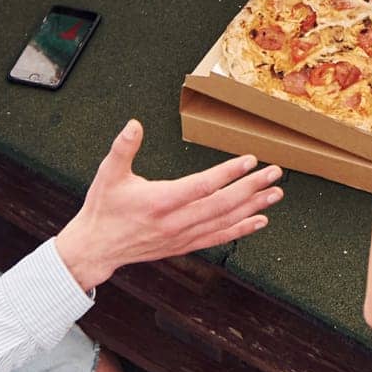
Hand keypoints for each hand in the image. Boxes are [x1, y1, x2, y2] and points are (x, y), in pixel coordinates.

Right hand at [54, 120, 282, 289]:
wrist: (97, 248)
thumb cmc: (104, 208)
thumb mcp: (108, 173)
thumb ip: (123, 148)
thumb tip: (135, 124)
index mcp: (160, 201)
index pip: (202, 186)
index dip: (228, 173)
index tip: (249, 160)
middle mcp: (176, 222)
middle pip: (222, 204)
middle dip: (252, 188)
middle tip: (275, 174)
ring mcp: (182, 236)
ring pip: (225, 222)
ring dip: (253, 207)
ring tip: (275, 194)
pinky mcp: (184, 245)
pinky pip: (218, 237)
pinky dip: (241, 229)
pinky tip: (259, 220)